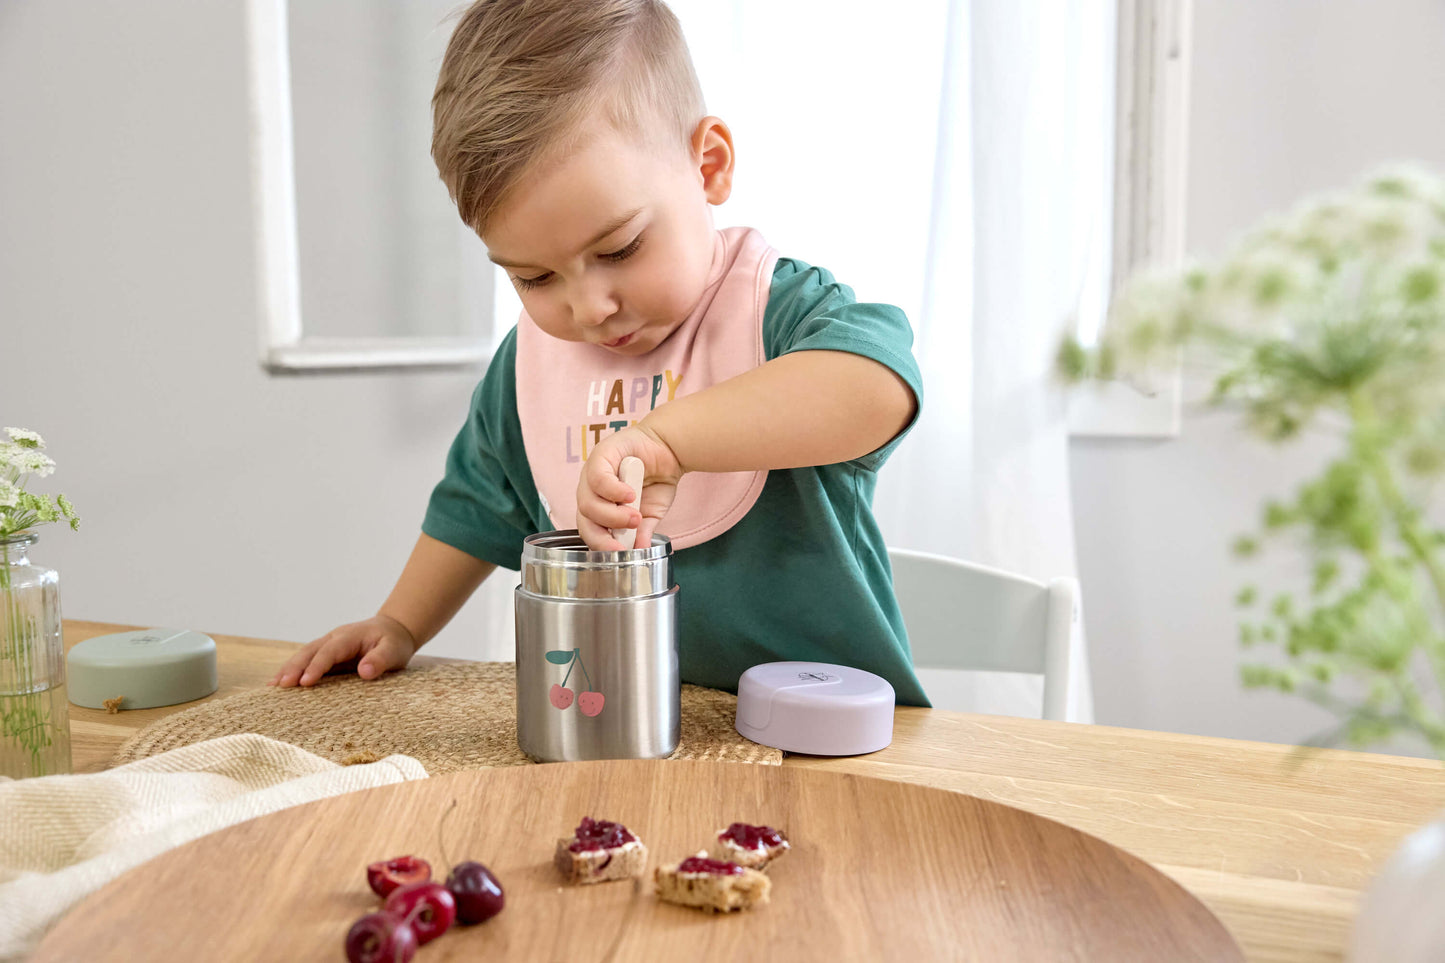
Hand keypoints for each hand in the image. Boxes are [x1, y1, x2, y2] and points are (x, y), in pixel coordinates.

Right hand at [269, 614, 418, 687]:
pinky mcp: (326, 654)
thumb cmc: (393, 642)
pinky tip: (277, 684)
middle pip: (310, 651)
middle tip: (281, 686)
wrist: (393, 630)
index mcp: (349, 637)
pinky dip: (291, 671)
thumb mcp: (394, 650)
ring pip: (303, 655)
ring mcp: (327, 645)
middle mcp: (334, 638)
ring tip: (273, 687)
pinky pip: (306, 661)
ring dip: (288, 669)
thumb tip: (365, 671)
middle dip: (294, 668)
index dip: (317, 666)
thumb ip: (381, 660)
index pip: (330, 652)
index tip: (305, 682)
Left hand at [575, 425, 682, 549]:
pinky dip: (614, 491)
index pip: (590, 531)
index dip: (601, 545)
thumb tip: (637, 552)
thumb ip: (641, 531)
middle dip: (603, 536)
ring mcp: (592, 473)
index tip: (620, 554)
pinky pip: (598, 479)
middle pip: (583, 520)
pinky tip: (630, 494)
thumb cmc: (656, 480)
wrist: (668, 449)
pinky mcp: (600, 455)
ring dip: (613, 515)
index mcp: (599, 507)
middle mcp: (590, 491)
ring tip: (635, 516)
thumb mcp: (651, 513)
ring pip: (587, 503)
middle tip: (624, 542)